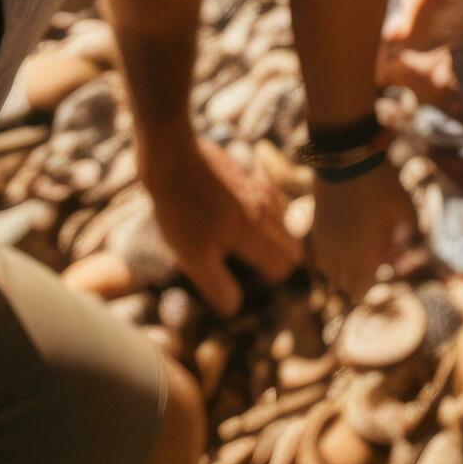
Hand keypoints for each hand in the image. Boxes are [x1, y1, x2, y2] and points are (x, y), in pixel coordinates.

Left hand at [140, 135, 302, 316]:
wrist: (172, 154)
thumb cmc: (180, 209)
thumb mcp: (193, 256)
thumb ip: (217, 285)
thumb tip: (234, 309)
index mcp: (256, 232)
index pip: (285, 265)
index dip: (268, 281)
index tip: (245, 283)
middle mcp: (266, 209)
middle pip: (290, 244)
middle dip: (277, 260)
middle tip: (246, 268)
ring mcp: (259, 188)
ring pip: (282, 221)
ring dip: (272, 237)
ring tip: (241, 246)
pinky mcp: (248, 175)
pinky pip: (269, 202)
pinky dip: (263, 216)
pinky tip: (235, 218)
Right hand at [308, 159, 423, 300]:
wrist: (346, 158)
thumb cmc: (381, 184)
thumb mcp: (405, 205)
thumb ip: (410, 229)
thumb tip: (407, 240)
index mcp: (365, 257)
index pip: (363, 289)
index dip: (373, 284)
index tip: (384, 266)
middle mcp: (342, 257)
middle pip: (345, 285)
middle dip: (359, 280)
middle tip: (374, 260)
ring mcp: (326, 243)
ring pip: (330, 273)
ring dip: (342, 271)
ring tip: (357, 254)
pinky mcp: (316, 228)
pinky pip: (321, 255)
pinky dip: (331, 257)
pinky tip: (342, 243)